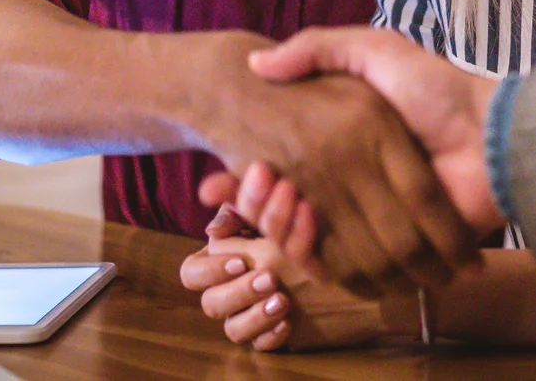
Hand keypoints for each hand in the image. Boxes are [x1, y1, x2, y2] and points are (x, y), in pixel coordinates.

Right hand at [179, 212, 399, 350]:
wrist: (343, 249)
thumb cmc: (298, 216)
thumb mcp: (272, 199)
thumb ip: (241, 193)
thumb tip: (208, 190)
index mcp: (221, 259)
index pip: (192, 272)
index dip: (210, 269)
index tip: (242, 259)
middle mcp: (229, 290)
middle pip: (210, 303)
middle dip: (238, 292)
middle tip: (270, 277)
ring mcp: (249, 313)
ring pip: (233, 328)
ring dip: (255, 315)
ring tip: (283, 300)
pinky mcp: (270, 331)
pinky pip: (260, 345)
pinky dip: (271, 335)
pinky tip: (288, 322)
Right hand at [183, 32, 478, 297]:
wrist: (487, 132)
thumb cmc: (434, 87)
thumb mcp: (372, 49)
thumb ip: (319, 47)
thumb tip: (259, 61)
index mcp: (347, 151)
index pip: (281, 171)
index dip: (245, 178)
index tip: (210, 177)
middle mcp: (353, 189)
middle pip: (284, 208)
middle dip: (247, 202)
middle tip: (212, 191)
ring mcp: (368, 222)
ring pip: (301, 237)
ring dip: (269, 222)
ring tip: (253, 195)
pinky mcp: (386, 250)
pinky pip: (333, 264)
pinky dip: (304, 250)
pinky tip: (289, 218)